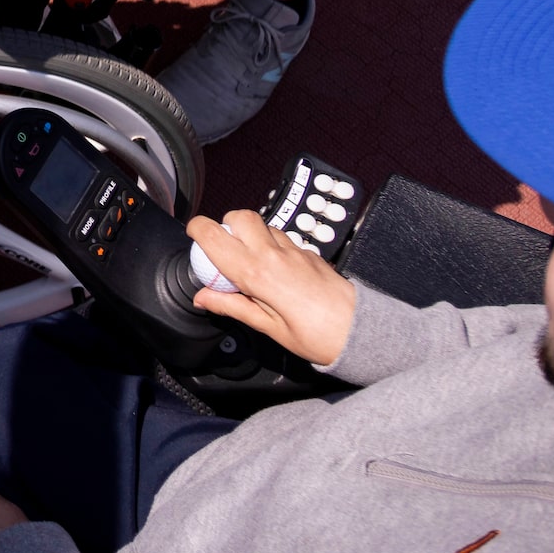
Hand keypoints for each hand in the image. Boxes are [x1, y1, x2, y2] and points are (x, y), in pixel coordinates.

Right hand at [188, 209, 359, 368]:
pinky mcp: (310, 253)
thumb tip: (204, 298)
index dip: (197, 230)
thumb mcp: (268, 328)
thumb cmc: (317, 336)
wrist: (361, 332)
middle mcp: (273, 254)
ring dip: (251, 235)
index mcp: (256, 273)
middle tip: (223, 249)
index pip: (214, 236)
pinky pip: (284, 239)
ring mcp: (294, 250)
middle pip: (240, 216)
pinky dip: (272, 246)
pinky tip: (275, 270)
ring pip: (263, 225)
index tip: (193, 237)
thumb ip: (233, 306)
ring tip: (250, 262)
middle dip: (225, 224)